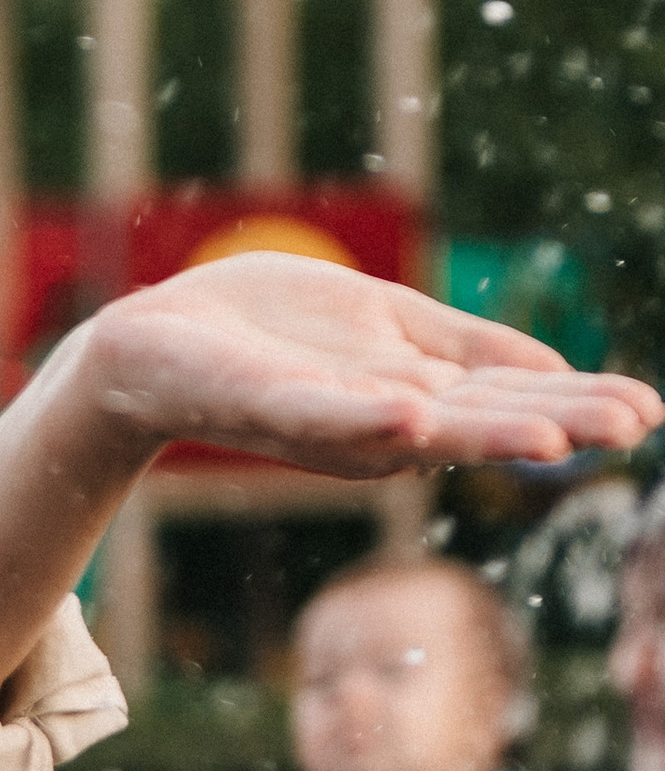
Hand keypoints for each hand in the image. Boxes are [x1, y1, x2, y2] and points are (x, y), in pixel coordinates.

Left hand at [77, 256, 661, 478]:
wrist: (154, 349)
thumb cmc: (270, 336)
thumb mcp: (391, 331)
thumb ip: (467, 355)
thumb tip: (561, 373)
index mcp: (413, 397)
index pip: (509, 402)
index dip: (577, 404)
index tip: (647, 412)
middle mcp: (378, 421)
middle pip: (478, 424)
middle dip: (552, 425)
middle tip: (628, 427)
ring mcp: (325, 416)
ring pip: (416, 429)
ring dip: (483, 435)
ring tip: (553, 438)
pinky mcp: (265, 402)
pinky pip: (320, 413)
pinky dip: (362, 417)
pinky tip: (412, 413)